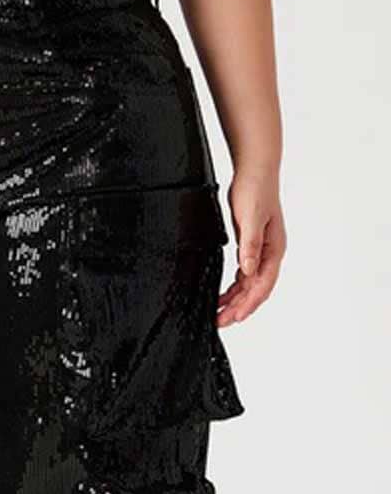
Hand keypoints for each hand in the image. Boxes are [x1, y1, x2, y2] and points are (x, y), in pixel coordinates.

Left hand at [218, 167, 285, 327]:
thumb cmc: (256, 190)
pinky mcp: (250, 246)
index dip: (248, 304)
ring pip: (248, 285)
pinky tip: (222, 296)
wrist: (255, 170)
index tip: (233, 317)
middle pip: (255, 290)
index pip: (262, 285)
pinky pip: (243, 275)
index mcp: (274, 250)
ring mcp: (260, 251)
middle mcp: (269, 254)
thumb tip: (249, 271)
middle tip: (220, 322)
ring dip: (235, 301)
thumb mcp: (251, 218)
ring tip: (218, 315)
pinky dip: (233, 288)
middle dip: (239, 308)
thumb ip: (250, 245)